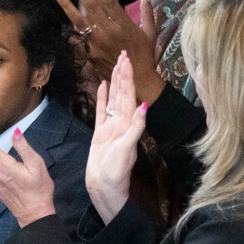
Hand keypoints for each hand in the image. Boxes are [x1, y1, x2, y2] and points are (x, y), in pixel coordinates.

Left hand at [55, 0, 164, 103]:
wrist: (136, 80)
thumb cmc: (145, 56)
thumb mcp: (150, 33)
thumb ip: (148, 12)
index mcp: (124, 24)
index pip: (108, 2)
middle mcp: (109, 32)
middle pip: (91, 7)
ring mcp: (98, 43)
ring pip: (79, 21)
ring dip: (67, 6)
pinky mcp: (91, 54)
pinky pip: (78, 39)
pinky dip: (69, 29)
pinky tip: (61, 20)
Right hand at [86, 51, 146, 223]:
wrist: (104, 189)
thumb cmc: (115, 174)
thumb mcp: (126, 151)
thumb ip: (135, 128)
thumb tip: (143, 106)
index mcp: (127, 124)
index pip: (128, 96)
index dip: (127, 78)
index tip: (127, 61)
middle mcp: (120, 123)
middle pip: (121, 93)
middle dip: (123, 74)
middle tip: (123, 54)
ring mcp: (110, 127)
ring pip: (112, 99)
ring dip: (114, 82)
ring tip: (115, 66)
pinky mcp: (100, 133)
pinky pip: (101, 111)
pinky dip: (102, 97)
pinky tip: (101, 86)